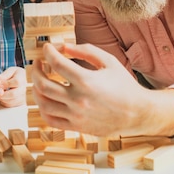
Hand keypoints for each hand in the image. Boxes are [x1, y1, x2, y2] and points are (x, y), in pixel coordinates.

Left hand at [0, 67, 26, 107]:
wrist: (21, 79)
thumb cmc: (14, 74)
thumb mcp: (10, 70)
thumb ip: (4, 75)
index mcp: (22, 78)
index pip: (16, 82)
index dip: (5, 84)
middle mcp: (24, 88)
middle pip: (13, 94)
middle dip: (2, 94)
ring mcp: (23, 97)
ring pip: (11, 101)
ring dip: (2, 98)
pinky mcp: (19, 103)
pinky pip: (10, 105)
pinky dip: (4, 102)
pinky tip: (2, 96)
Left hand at [31, 43, 173, 137]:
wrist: (138, 113)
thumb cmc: (124, 85)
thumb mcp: (109, 61)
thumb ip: (86, 50)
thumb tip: (64, 46)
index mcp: (86, 80)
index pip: (56, 63)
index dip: (47, 52)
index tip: (47, 48)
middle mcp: (78, 99)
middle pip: (43, 84)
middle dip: (35, 70)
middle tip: (38, 63)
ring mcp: (75, 115)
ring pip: (43, 103)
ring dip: (36, 89)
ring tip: (40, 79)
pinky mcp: (76, 126)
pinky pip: (50, 119)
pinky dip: (42, 108)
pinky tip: (45, 98)